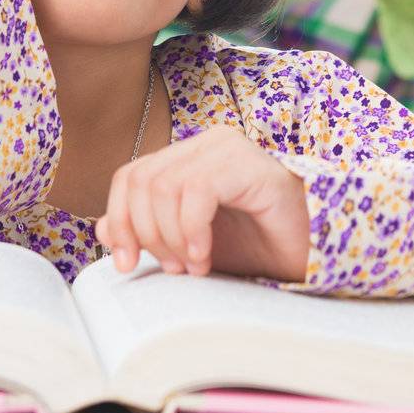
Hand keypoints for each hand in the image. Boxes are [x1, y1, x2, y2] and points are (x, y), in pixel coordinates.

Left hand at [95, 128, 309, 281]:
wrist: (313, 254)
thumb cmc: (256, 249)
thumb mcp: (191, 248)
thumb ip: (149, 234)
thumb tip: (100, 229)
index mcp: (188, 157)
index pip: (130, 177)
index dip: (119, 220)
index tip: (126, 265)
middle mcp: (205, 143)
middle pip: (141, 181)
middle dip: (145, 233)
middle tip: (172, 269)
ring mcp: (228, 148)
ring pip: (164, 187)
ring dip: (171, 237)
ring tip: (194, 266)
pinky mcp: (248, 164)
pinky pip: (196, 191)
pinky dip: (192, 230)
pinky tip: (205, 256)